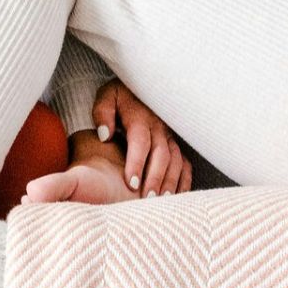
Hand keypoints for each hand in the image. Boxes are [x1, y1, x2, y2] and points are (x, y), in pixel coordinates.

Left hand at [93, 79, 189, 195]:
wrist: (140, 86)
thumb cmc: (120, 96)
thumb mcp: (107, 97)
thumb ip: (102, 113)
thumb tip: (104, 135)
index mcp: (140, 118)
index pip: (140, 142)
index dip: (137, 163)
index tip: (131, 184)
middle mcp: (159, 128)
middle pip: (161, 155)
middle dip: (155, 178)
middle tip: (147, 199)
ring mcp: (170, 136)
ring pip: (176, 160)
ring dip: (170, 181)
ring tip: (162, 201)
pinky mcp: (175, 143)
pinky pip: (185, 162)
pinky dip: (184, 179)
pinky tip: (178, 196)